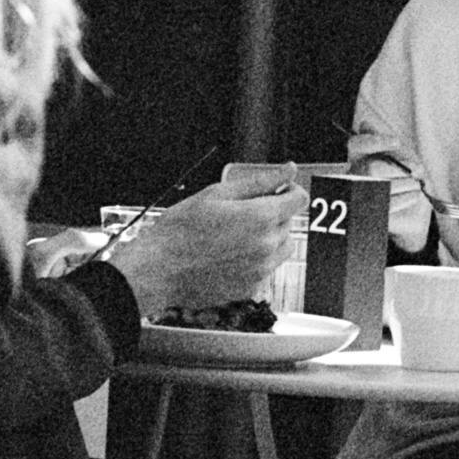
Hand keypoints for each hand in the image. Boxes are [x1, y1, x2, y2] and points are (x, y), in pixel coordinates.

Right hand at [111, 166, 303, 317]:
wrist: (158, 269)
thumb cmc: (180, 230)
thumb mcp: (217, 193)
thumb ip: (260, 181)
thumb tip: (287, 170)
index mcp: (260, 217)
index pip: (299, 199)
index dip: (288, 190)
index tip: (276, 191)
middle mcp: (267, 246)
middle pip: (289, 222)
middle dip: (272, 213)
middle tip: (241, 213)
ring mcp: (261, 270)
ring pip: (282, 248)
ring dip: (268, 238)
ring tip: (235, 235)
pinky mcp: (251, 288)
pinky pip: (266, 268)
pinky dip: (255, 259)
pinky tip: (229, 254)